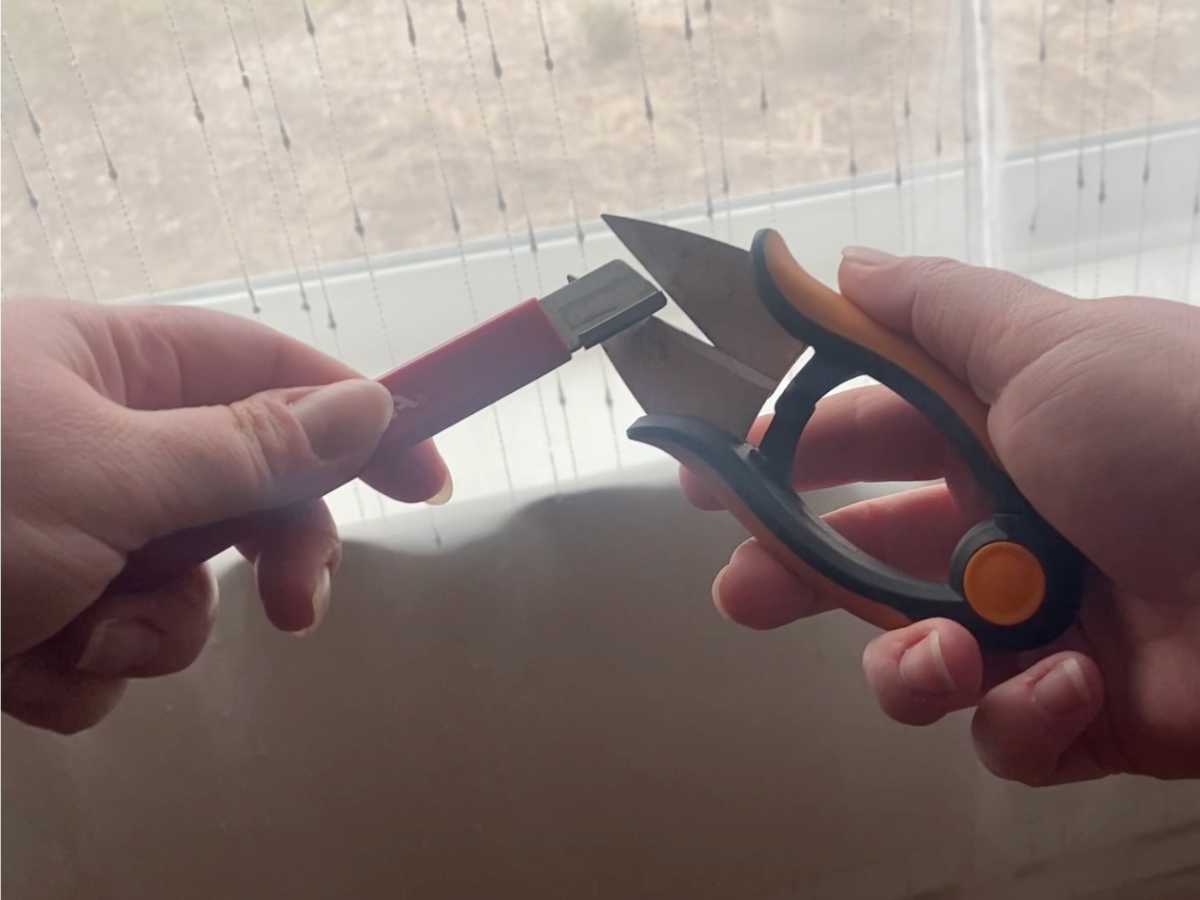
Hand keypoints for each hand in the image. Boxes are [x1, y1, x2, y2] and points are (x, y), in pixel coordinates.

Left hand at [1, 298, 449, 733]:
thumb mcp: (106, 478)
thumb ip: (245, 448)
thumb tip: (366, 406)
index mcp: (102, 365)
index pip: (266, 372)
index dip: (353, 420)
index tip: (423, 480)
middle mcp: (88, 438)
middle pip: (238, 489)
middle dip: (260, 558)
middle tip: (294, 609)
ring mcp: (58, 525)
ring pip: (179, 583)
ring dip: (148, 629)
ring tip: (77, 636)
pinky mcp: (28, 602)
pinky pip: (110, 640)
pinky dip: (78, 669)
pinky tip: (15, 664)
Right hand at [686, 249, 1199, 784]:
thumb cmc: (1181, 435)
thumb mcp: (1051, 348)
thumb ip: (933, 309)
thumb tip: (846, 265)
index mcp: (994, 435)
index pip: (856, 443)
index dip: (779, 458)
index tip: (714, 480)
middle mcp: (1004, 526)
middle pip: (859, 560)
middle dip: (793, 577)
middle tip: (746, 591)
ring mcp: (1037, 622)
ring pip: (913, 661)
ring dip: (909, 666)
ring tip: (947, 653)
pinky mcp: (1078, 713)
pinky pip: (1002, 732)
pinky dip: (1019, 718)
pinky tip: (1066, 687)